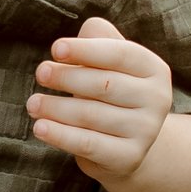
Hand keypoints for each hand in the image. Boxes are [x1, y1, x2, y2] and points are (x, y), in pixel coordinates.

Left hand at [28, 14, 172, 191]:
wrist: (127, 143)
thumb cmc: (110, 93)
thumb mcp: (110, 64)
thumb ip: (99, 40)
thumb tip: (83, 34)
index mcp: (154, 69)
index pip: (120, 54)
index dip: (86, 50)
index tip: (55, 48)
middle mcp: (157, 99)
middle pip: (104, 84)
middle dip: (67, 77)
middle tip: (40, 73)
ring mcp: (146, 131)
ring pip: (92, 115)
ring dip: (56, 108)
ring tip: (32, 104)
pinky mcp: (129, 157)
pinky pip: (88, 144)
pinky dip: (61, 135)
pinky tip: (40, 128)